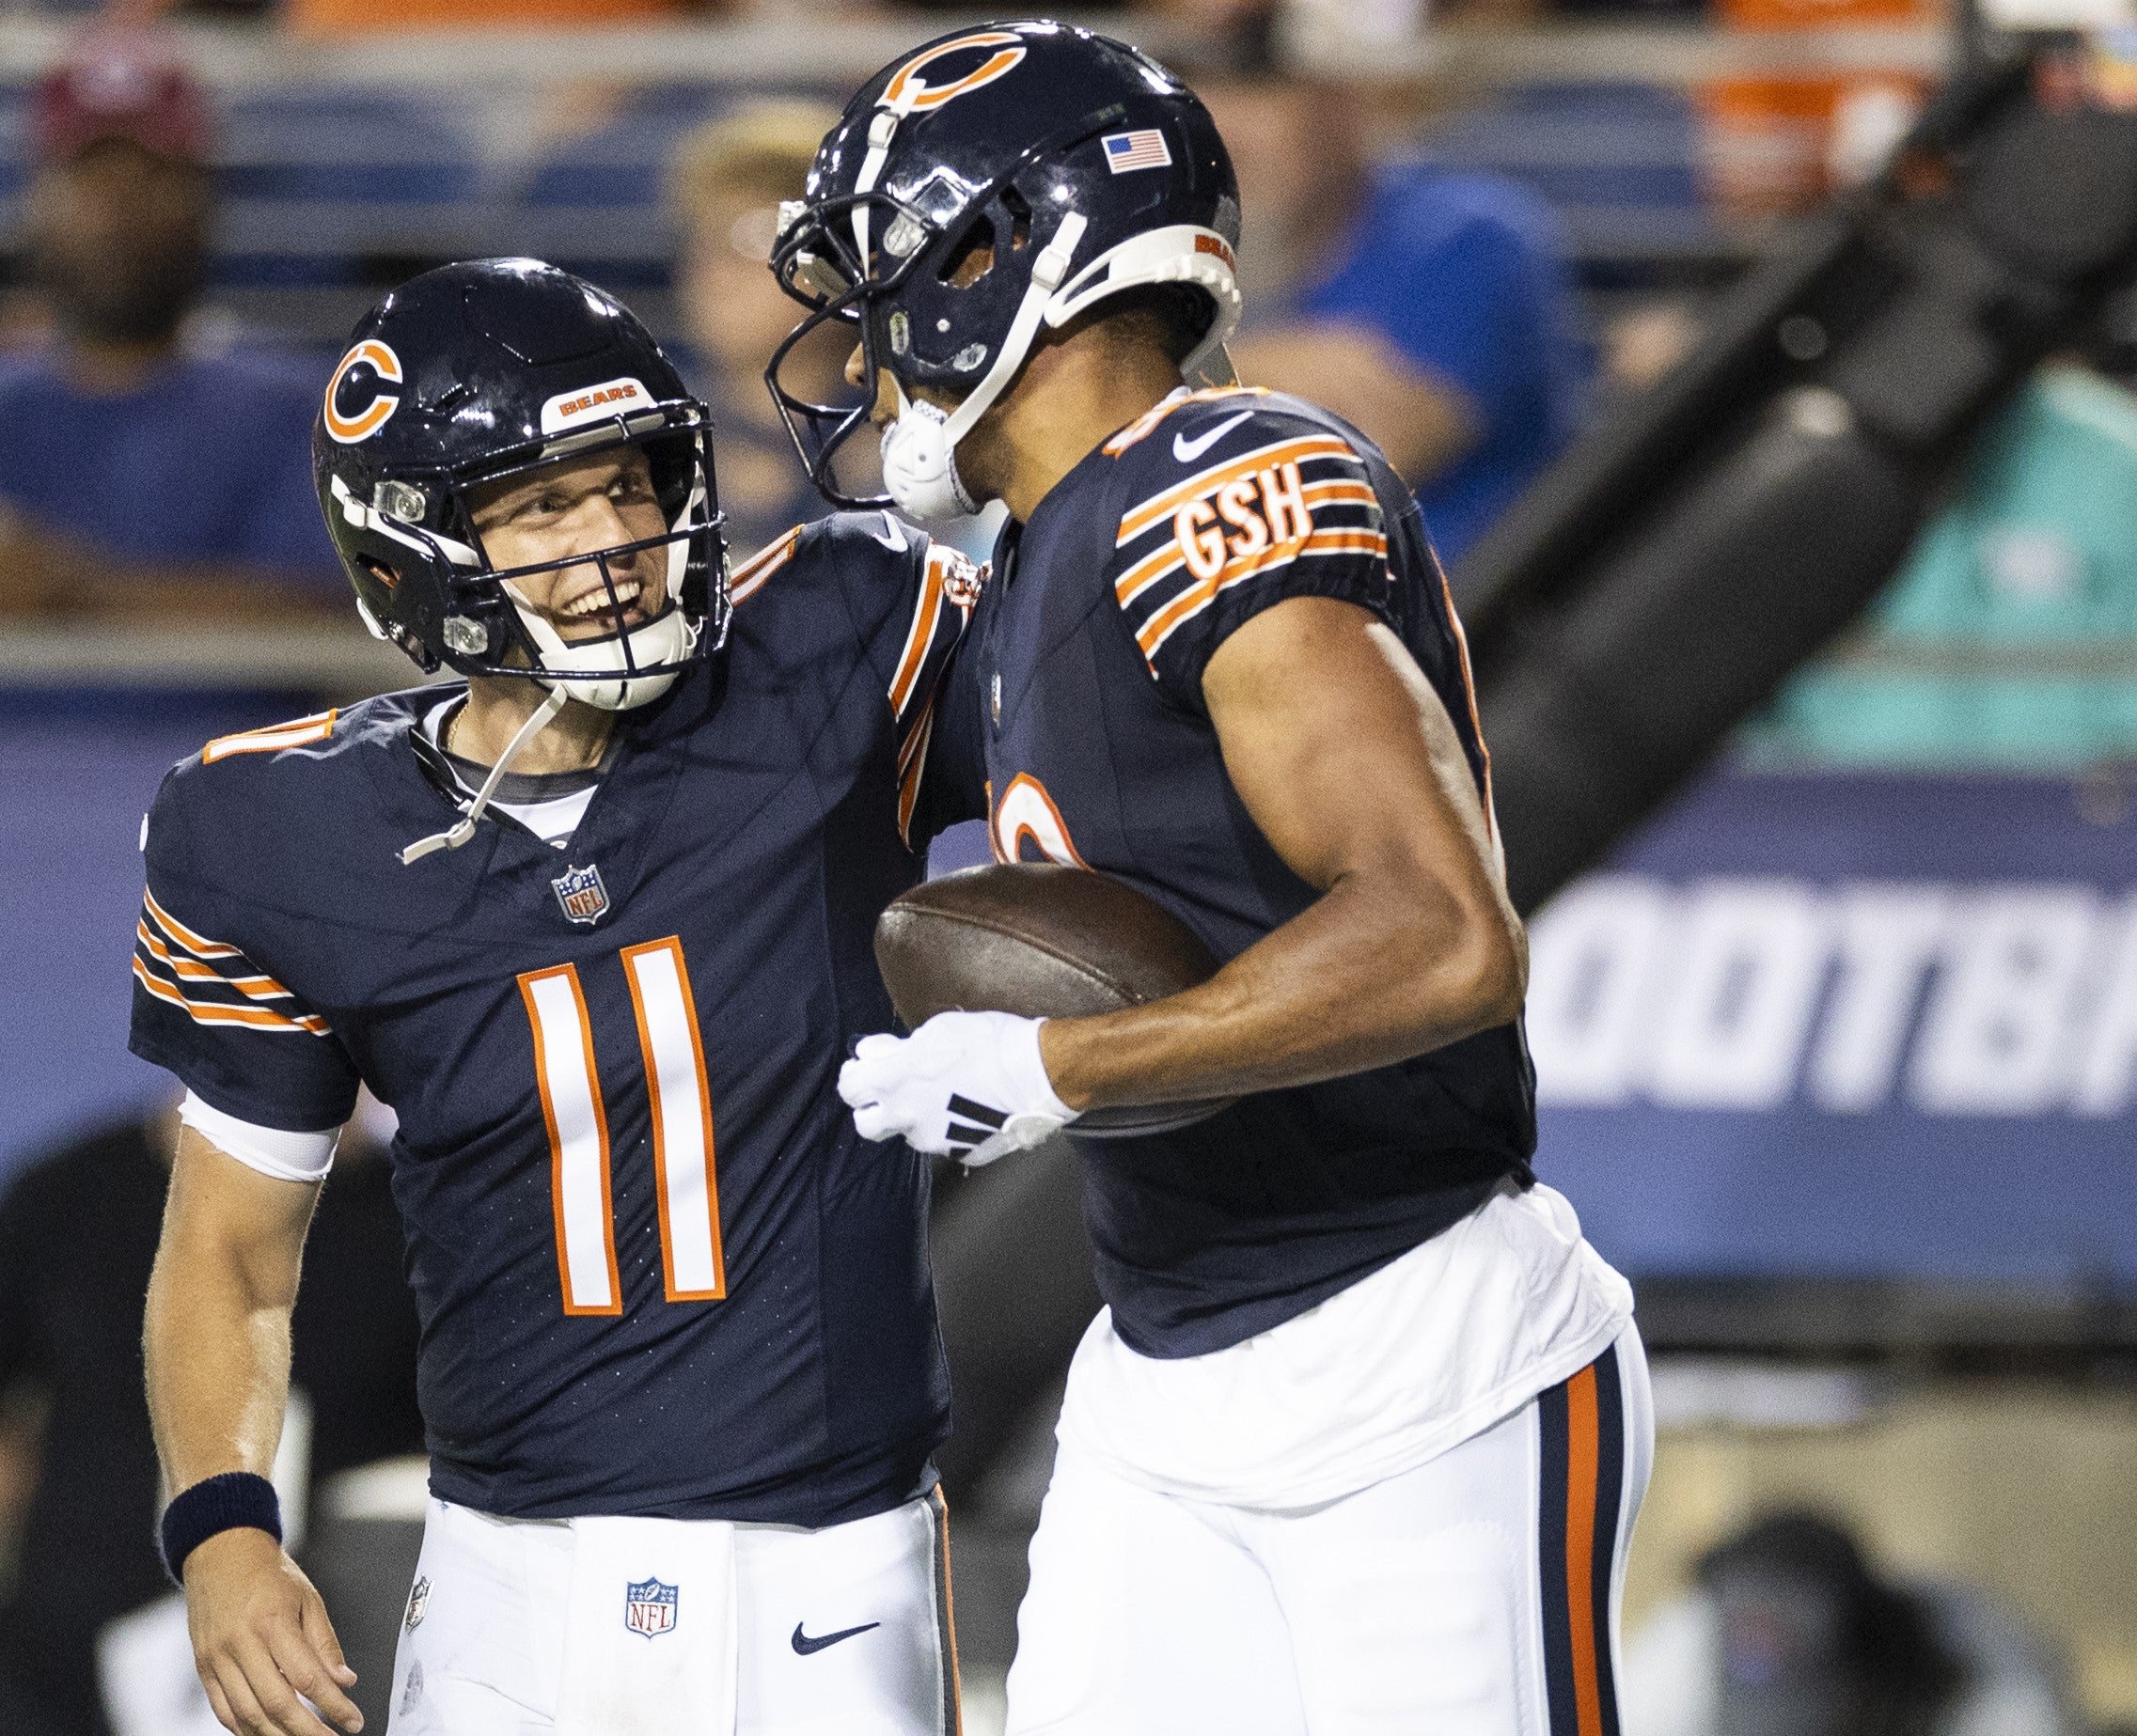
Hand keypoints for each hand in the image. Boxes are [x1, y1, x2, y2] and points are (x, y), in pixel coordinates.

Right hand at [182, 1527, 362, 1734]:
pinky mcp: (203, 1667)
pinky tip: (267, 1735)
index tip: (353, 1722)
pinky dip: (246, 1729)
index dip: (332, 1705)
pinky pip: (223, 1710)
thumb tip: (345, 1682)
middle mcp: (241, 1644)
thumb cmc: (269, 1573)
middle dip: (307, 1731)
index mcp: (272, 1623)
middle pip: (276, 1704)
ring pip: (247, 1714)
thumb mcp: (307, 1598)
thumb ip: (324, 1644)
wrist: (220, 1553)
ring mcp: (217, 1659)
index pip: (307, 1678)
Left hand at [839, 1010, 1076, 1165]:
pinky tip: (972, 1107)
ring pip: (911, 1133)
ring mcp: (934, 1141)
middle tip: (895, 1090)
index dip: (855, 1077)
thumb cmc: (989, 1043)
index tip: (866, 1068)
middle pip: (867, 1125)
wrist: (1038, 1073)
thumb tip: (871, 1053)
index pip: (849, 1089)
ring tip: (949, 1093)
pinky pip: (946, 1142)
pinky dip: (952, 1127)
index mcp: (894, 1083)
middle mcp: (907, 1119)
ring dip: (918, 1117)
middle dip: (874, 1108)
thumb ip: (897, 1047)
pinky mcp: (962, 1154)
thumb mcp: (936, 1030)